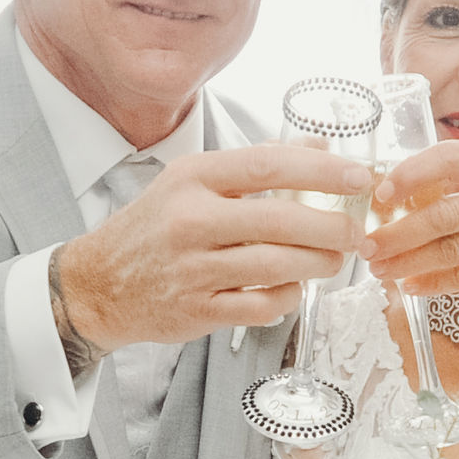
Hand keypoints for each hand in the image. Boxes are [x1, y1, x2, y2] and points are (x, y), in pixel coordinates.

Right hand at [53, 141, 366, 353]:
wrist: (98, 283)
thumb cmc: (155, 227)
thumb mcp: (193, 181)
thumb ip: (255, 164)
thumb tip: (320, 148)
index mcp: (193, 177)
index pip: (270, 165)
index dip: (323, 171)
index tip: (360, 177)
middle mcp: (190, 219)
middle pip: (280, 219)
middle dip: (331, 226)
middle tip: (354, 230)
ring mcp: (192, 268)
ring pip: (275, 266)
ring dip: (317, 264)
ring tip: (334, 259)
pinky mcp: (197, 310)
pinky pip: (260, 306)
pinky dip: (287, 298)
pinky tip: (293, 288)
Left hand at [361, 140, 458, 316]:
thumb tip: (395, 188)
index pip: (451, 159)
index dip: (412, 174)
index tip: (381, 193)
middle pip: (445, 215)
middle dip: (399, 233)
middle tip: (367, 245)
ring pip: (453, 251)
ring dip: (410, 263)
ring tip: (380, 269)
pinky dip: (436, 283)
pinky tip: (411, 285)